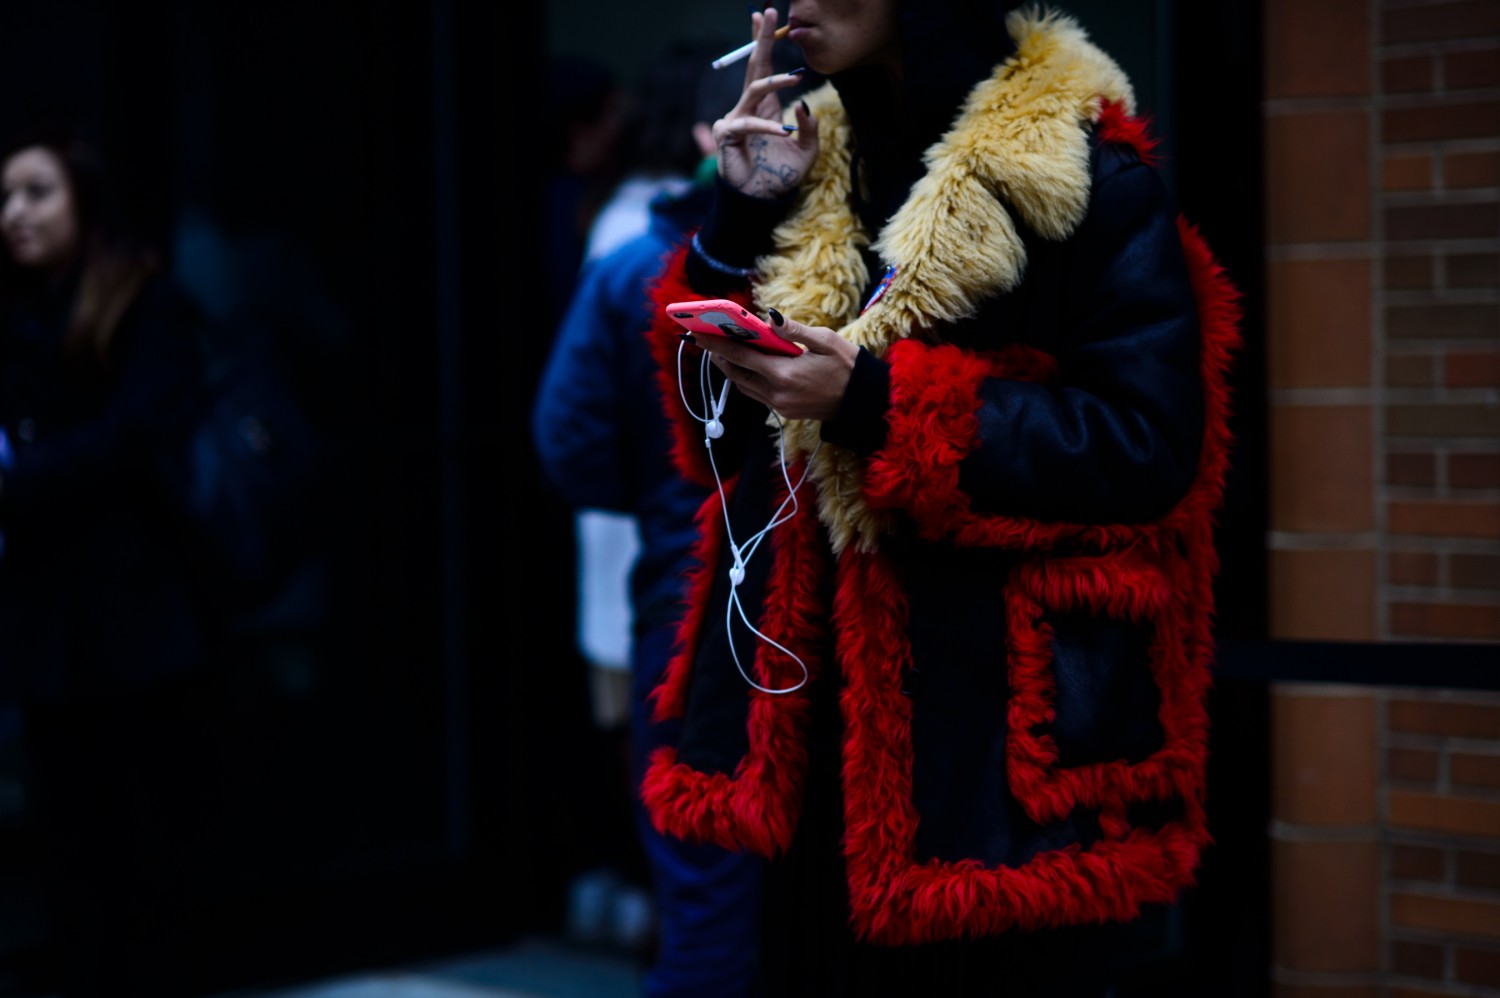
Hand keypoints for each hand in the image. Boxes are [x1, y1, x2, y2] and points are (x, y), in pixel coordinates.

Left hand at [694, 310, 856, 421]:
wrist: (863, 402)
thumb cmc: (848, 367)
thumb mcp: (826, 341)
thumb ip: (795, 330)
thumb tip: (769, 317)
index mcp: (784, 374)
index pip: (741, 357)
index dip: (716, 345)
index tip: (697, 334)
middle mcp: (777, 393)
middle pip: (736, 374)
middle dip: (718, 357)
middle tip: (705, 340)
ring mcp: (779, 405)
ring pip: (744, 386)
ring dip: (731, 369)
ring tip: (722, 351)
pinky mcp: (784, 411)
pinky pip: (757, 394)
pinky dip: (747, 378)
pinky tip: (747, 366)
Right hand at [714, 8, 818, 198]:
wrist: (762, 201)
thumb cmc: (781, 176)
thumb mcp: (806, 151)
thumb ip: (809, 128)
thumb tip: (804, 104)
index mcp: (765, 108)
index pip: (762, 68)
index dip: (763, 42)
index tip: (764, 16)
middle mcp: (748, 108)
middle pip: (753, 66)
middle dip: (761, 40)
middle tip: (768, 13)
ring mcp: (735, 119)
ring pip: (755, 91)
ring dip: (776, 82)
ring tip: (796, 79)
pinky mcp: (727, 135)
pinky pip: (750, 124)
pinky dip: (769, 128)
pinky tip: (784, 133)